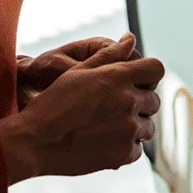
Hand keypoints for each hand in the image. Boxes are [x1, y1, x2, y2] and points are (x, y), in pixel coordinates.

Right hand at [0, 34, 164, 178]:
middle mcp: (129, 101)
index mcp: (119, 76)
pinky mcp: (124, 154)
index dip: (148, 74)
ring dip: (134, 126)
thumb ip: (108, 55)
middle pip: (154, 100)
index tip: (136, 82)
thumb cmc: (54, 103)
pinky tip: (104, 143)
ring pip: (148, 127)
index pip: (156, 69)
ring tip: (107, 128)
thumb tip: (130, 39)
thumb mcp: (78, 71)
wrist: (36, 141)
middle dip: (139, 103)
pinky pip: (137, 149)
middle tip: (114, 109)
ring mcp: (129, 129)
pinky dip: (125, 148)